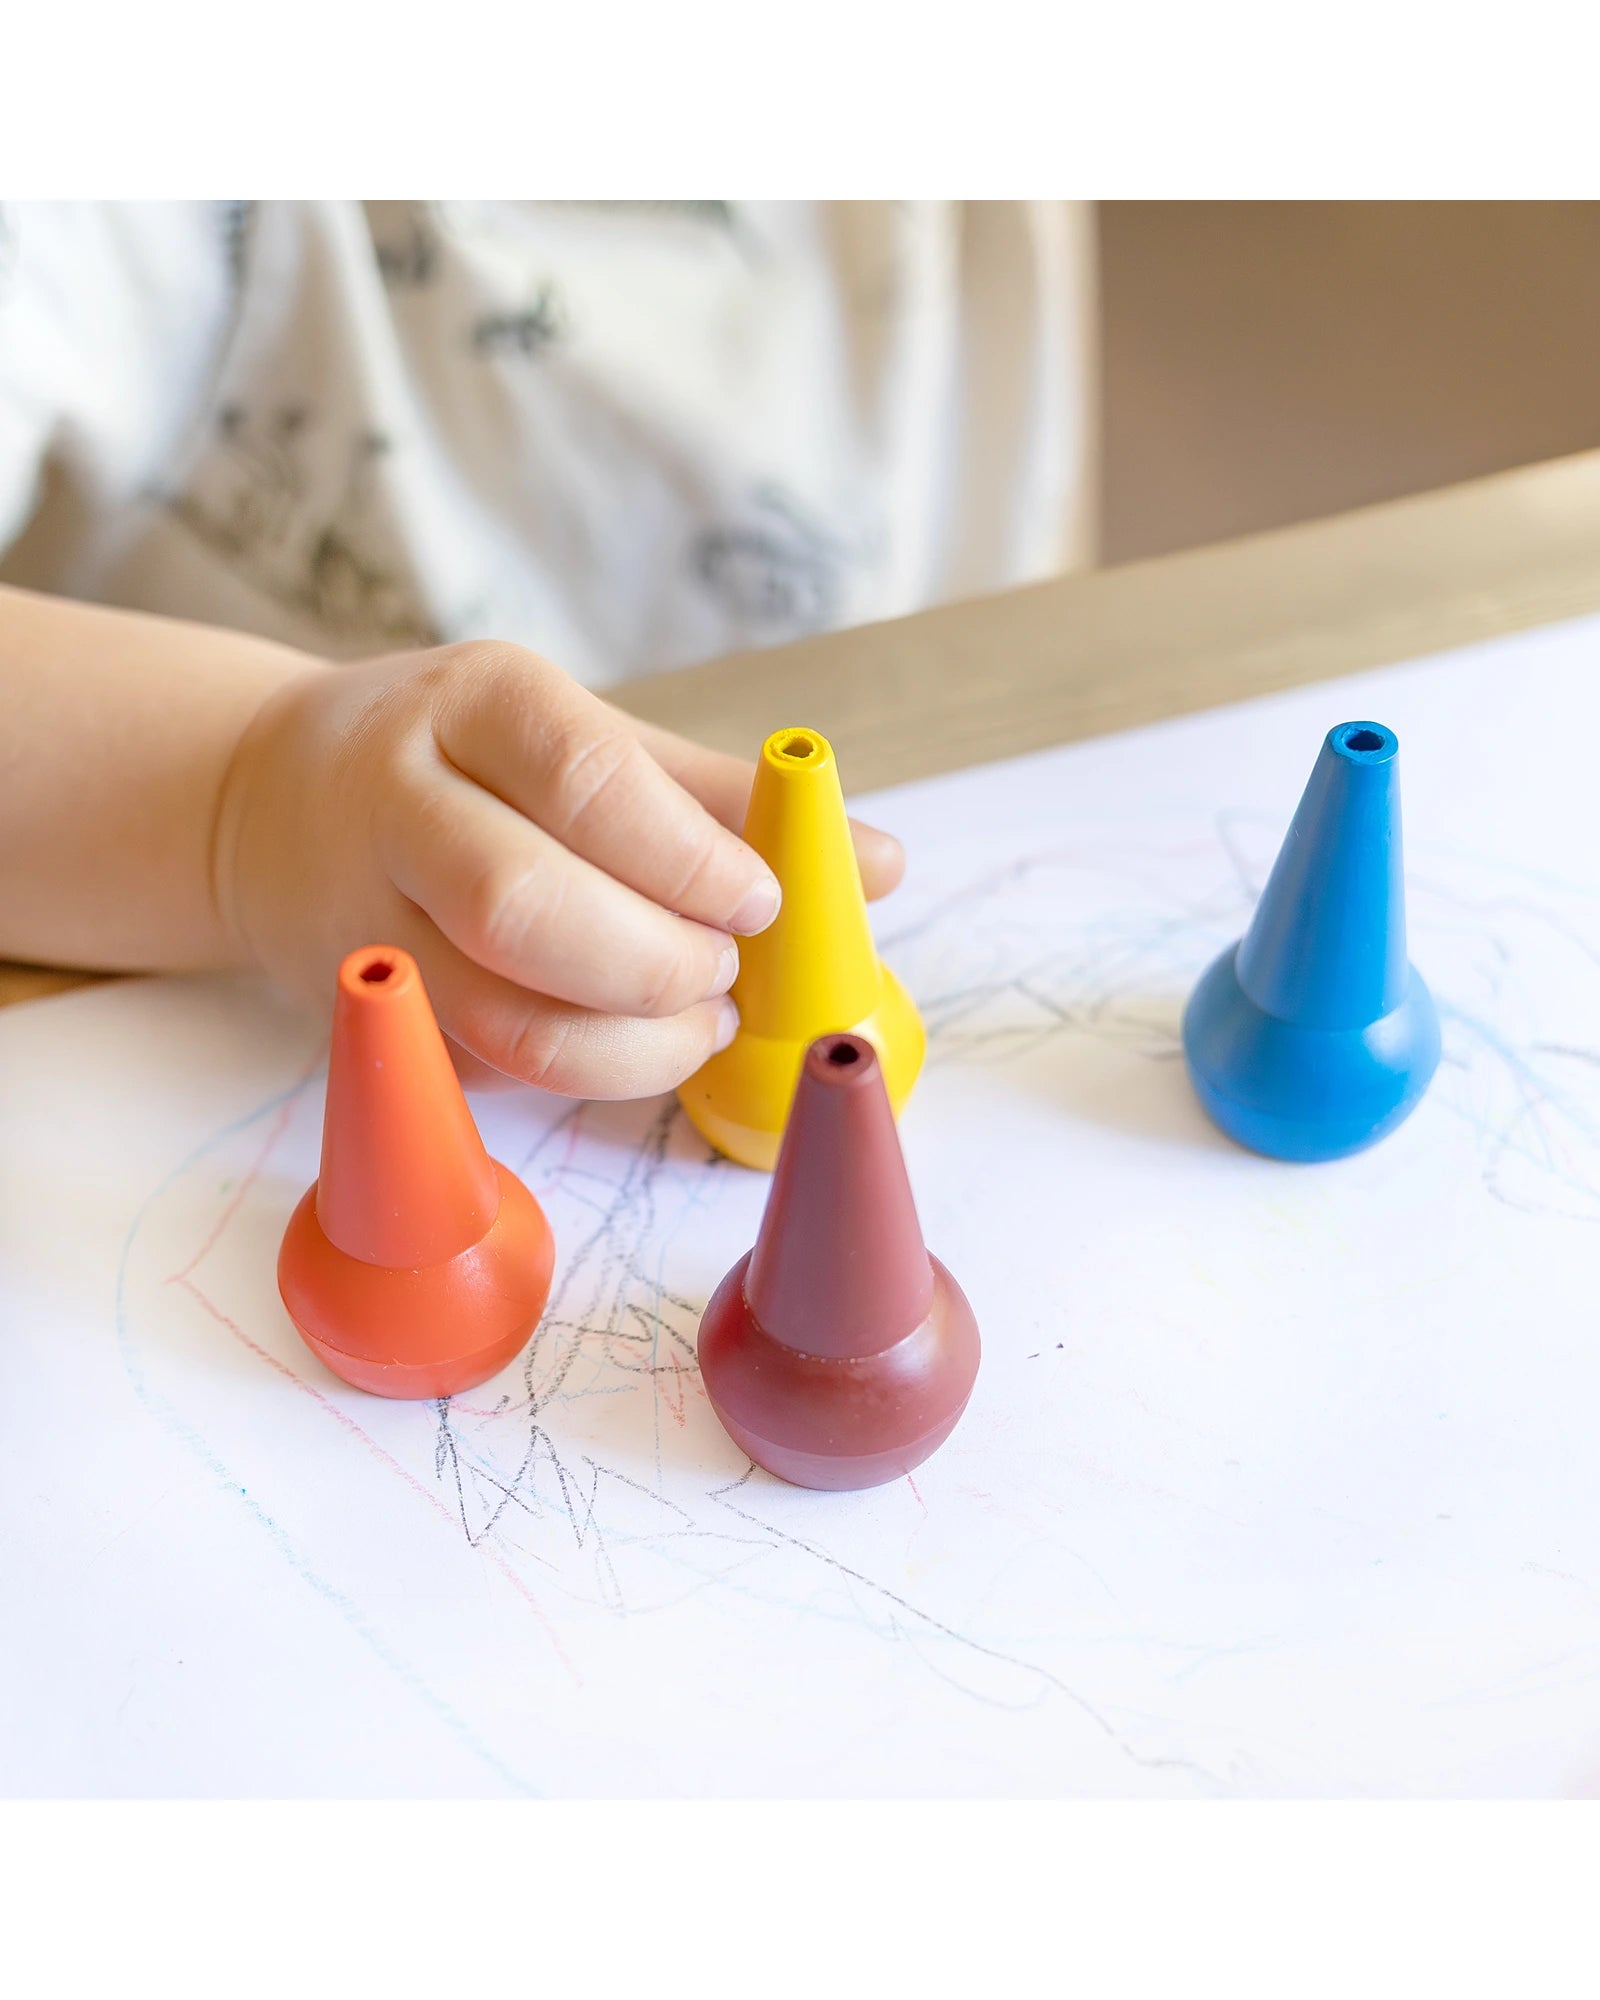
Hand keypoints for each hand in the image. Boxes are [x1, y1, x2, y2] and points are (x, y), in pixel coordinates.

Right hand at [214, 640, 904, 1096]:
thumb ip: (726, 803)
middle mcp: (400, 802)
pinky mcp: (365, 1010)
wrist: (274, 804)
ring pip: (500, 1016)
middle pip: (525, 906)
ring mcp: (365, 915)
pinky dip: (579, 1073)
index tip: (760, 905)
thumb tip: (884, 862)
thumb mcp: (587, 738)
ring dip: (629, 1048)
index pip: (584, 779)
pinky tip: (628, 1045)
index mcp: (473, 703)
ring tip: (694, 1023)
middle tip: (721, 975)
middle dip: (656, 963)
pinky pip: (486, 1068)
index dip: (687, 859)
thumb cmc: (468, 761)